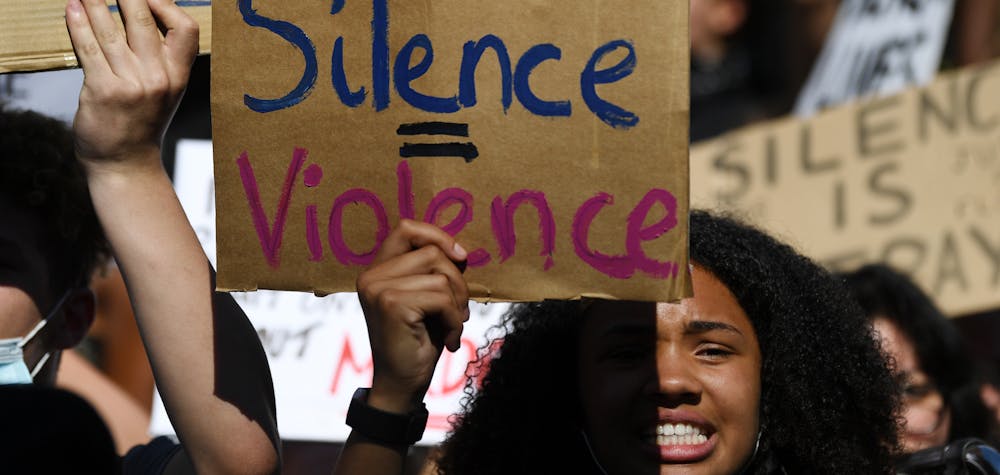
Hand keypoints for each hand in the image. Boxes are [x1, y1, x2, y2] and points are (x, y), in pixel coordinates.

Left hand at [65, 0, 197, 169]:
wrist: (125, 163)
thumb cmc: (141, 123)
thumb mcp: (165, 92)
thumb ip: (162, 59)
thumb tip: (149, 16)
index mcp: (179, 76)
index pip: (186, 29)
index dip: (167, 5)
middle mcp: (159, 78)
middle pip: (144, 20)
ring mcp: (132, 85)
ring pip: (110, 30)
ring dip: (94, 1)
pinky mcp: (104, 91)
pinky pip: (89, 48)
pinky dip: (78, 24)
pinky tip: (73, 9)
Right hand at [356, 220, 469, 412]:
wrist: (402, 384)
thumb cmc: (418, 340)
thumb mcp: (426, 297)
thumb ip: (432, 270)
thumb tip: (460, 250)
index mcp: (377, 269)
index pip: (407, 228)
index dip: (437, 235)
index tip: (460, 257)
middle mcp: (371, 275)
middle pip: (432, 252)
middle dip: (457, 280)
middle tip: (458, 310)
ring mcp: (378, 288)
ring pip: (441, 275)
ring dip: (457, 304)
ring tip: (452, 325)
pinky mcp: (391, 304)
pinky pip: (442, 298)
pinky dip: (454, 320)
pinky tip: (448, 340)